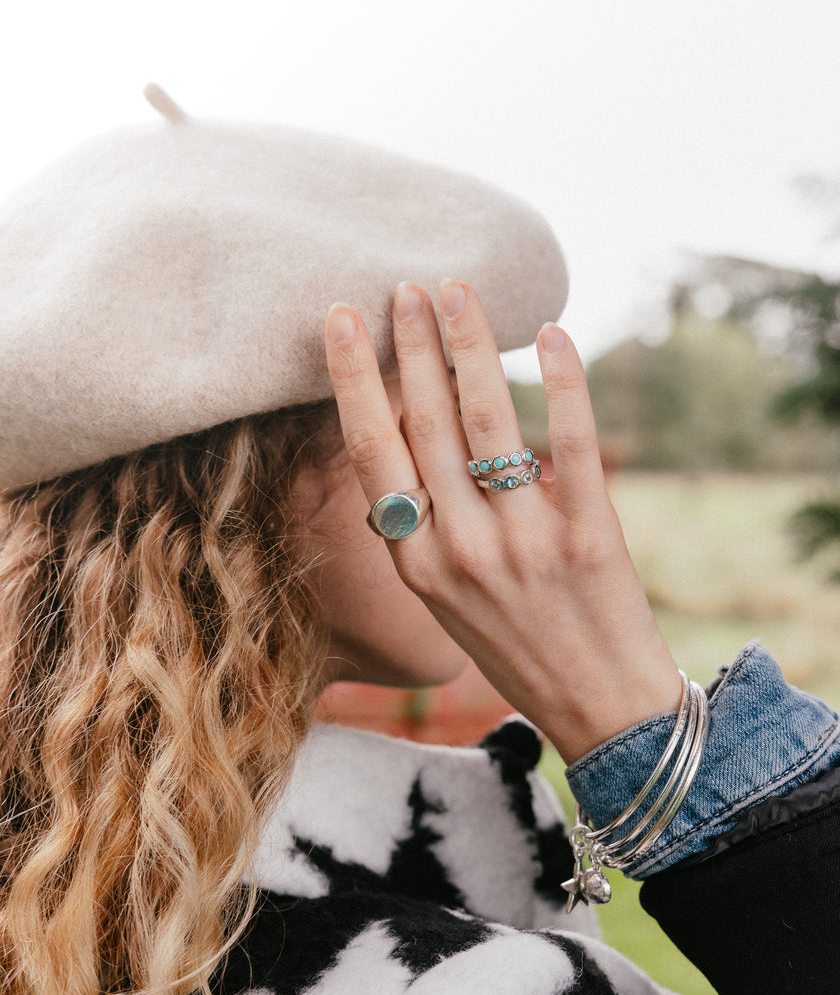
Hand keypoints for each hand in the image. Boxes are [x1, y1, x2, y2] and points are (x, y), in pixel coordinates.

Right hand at [324, 280, 681, 763]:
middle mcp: (458, 551)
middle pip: (425, 423)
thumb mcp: (448, 599)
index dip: (351, 379)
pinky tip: (553, 334)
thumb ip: (428, 524)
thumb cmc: (519, 647)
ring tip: (460, 292)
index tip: (338, 320)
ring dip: (470, 346)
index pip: (372, 452)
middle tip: (406, 285)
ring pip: (487, 422)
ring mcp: (523, 544)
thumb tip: (417, 432)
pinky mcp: (588, 536)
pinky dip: (562, 383)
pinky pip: (569, 444)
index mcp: (414, 564)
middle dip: (411, 344)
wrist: (601, 709)